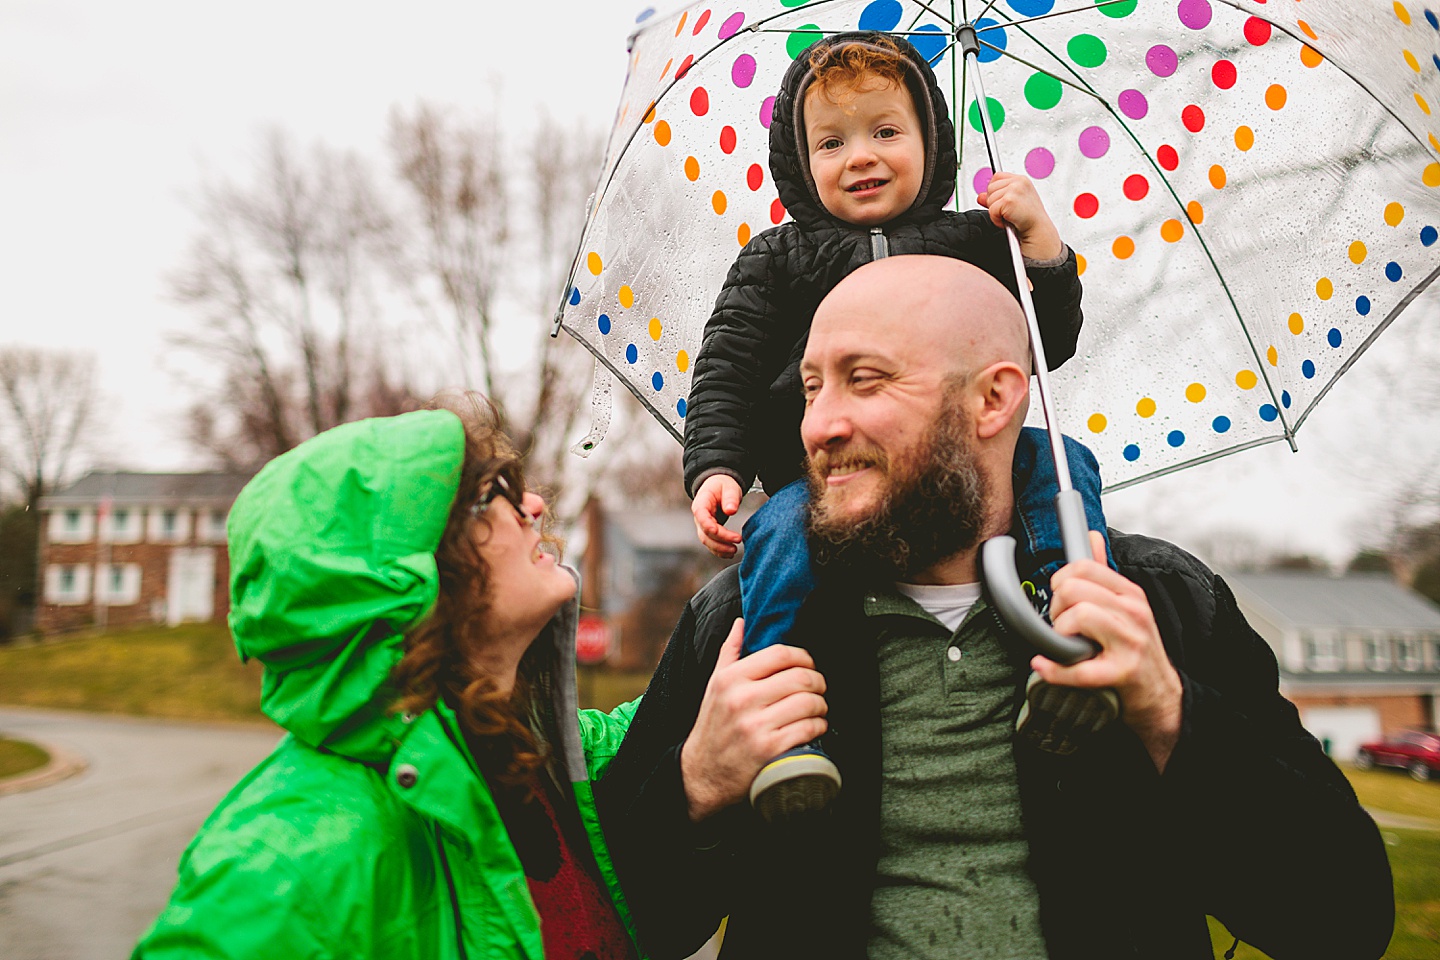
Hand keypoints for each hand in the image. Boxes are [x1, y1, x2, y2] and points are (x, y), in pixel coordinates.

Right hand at [680, 619, 828, 820]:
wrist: (702, 774)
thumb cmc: (712, 726)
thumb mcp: (714, 685)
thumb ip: (730, 651)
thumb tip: (741, 622)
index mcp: (730, 679)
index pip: (780, 654)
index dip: (804, 656)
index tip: (809, 664)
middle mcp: (742, 700)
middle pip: (800, 677)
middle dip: (818, 681)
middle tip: (818, 687)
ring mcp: (756, 726)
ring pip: (809, 703)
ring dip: (821, 705)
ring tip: (817, 708)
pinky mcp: (769, 750)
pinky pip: (809, 729)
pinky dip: (819, 726)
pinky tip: (814, 726)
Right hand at [691, 475, 743, 557]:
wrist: (718, 487)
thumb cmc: (723, 486)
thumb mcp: (729, 487)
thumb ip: (730, 497)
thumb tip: (731, 510)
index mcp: (701, 503)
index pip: (701, 516)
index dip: (708, 526)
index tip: (720, 531)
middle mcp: (699, 517)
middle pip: (705, 532)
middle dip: (720, 540)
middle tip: (738, 540)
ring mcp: (702, 526)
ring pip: (707, 541)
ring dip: (720, 548)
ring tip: (734, 550)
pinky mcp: (709, 532)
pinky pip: (711, 544)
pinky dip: (719, 551)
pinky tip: (730, 553)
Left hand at [977, 172, 1063, 260]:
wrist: (1038, 231)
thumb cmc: (1029, 219)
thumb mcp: (1012, 204)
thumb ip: (995, 197)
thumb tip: (980, 196)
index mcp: (1021, 180)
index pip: (996, 177)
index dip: (995, 191)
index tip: (1002, 202)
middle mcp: (1018, 182)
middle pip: (990, 187)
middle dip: (995, 202)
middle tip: (1008, 212)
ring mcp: (1014, 189)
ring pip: (989, 199)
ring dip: (996, 212)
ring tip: (1009, 216)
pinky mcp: (1009, 200)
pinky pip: (991, 210)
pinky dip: (996, 219)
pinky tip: (1008, 220)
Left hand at [1031, 531, 1182, 771]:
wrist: (1160, 695)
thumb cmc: (1134, 648)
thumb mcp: (1125, 606)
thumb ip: (1103, 572)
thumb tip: (1091, 535)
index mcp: (1129, 593)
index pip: (1083, 566)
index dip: (1060, 581)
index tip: (1060, 599)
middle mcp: (1133, 612)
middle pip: (1073, 590)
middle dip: (1056, 608)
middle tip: (1062, 626)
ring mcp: (1130, 641)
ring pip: (1077, 617)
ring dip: (1059, 634)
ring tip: (1066, 645)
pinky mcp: (1123, 672)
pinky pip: (1078, 667)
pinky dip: (1054, 669)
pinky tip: (1044, 666)